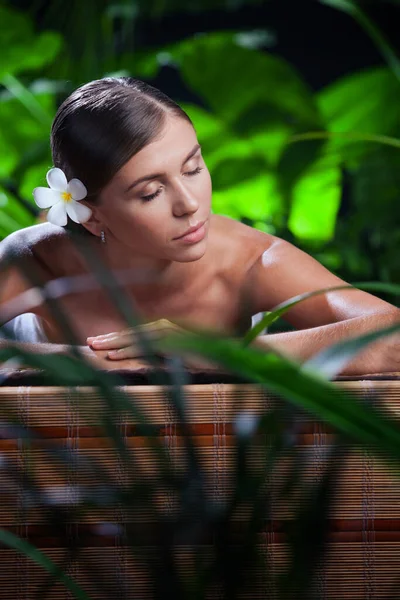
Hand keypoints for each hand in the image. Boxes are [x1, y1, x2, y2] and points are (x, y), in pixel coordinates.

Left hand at [86, 319, 219, 370]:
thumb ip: (160, 353)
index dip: (114, 337)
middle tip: (88, 343)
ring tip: (94, 348)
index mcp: (162, 328)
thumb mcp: (176, 354)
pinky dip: (127, 351)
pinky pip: (143, 347)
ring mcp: (166, 333)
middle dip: (108, 338)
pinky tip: (113, 356)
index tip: (96, 341)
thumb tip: (142, 358)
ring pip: (133, 338)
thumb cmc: (200, 357)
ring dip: (112, 343)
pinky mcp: (170, 343)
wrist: (222, 356)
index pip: (133, 333)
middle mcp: (162, 327)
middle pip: (129, 332)